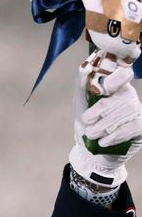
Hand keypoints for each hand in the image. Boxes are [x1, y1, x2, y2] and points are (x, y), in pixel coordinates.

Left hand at [71, 63, 141, 188]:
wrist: (91, 149)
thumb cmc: (86, 121)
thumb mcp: (80, 102)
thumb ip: (82, 83)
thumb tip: (85, 66)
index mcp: (115, 84)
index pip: (122, 75)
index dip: (115, 80)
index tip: (104, 90)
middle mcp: (128, 94)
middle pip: (117, 100)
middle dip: (98, 113)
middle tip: (87, 122)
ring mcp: (137, 109)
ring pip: (123, 115)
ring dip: (103, 127)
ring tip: (93, 134)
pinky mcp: (140, 125)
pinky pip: (130, 128)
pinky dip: (113, 136)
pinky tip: (104, 141)